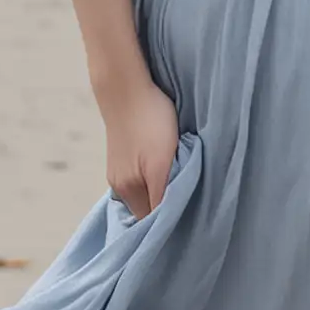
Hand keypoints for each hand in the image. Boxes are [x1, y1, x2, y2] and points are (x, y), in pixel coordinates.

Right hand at [102, 73, 180, 219]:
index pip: (151, 222)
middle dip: (166, 206)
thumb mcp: (160, 163)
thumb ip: (162, 195)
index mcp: (128, 191)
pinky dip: (154, 176)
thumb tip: (163, 223)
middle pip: (147, 208)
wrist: (125, 86)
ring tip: (180, 177)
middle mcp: (119, 186)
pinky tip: (165, 162)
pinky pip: (141, 176)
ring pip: (145, 191)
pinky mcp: (121, 155)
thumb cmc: (149, 122)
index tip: (190, 216)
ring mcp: (118, 170)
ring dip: (162, 189)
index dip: (170, 221)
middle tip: (190, 196)